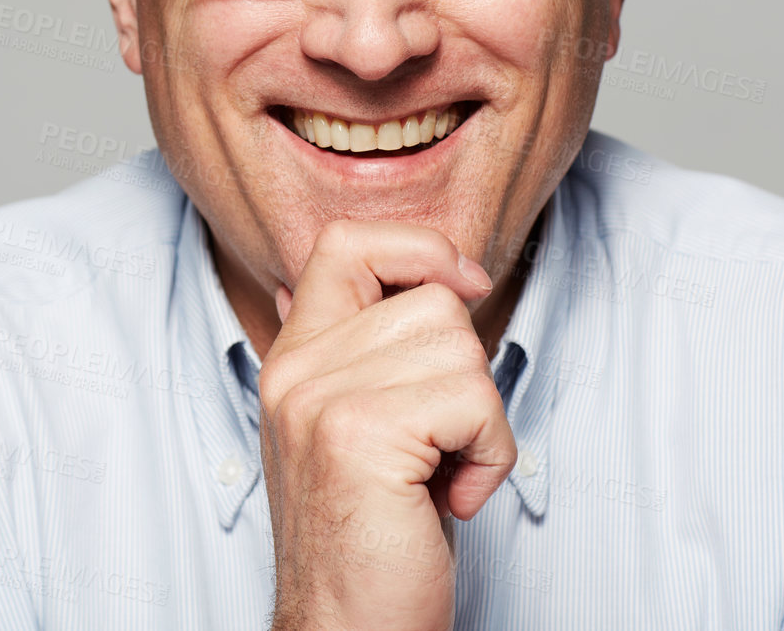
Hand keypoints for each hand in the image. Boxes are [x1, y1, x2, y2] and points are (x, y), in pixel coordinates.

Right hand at [259, 221, 514, 630]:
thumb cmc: (371, 542)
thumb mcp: (355, 429)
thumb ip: (358, 352)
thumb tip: (394, 276)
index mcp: (292, 358)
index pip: (346, 241)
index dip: (419, 247)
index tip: (462, 286)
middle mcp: (296, 369)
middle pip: (431, 299)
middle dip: (467, 373)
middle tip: (439, 445)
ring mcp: (320, 398)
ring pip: (462, 347)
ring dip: (482, 420)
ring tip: (443, 475)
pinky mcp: (359, 434)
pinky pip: (476, 400)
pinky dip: (490, 456)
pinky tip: (451, 499)